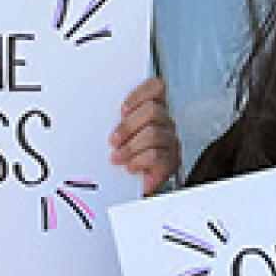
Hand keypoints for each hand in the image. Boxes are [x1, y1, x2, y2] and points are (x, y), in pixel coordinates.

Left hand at [111, 78, 178, 195]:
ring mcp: (170, 143)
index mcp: (155, 111)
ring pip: (153, 134)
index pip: (156, 88)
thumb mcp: (121, 134)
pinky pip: (156, 156)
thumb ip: (120, 120)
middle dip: (128, 125)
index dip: (139, 95)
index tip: (121, 110)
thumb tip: (104, 114)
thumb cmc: (127, 157)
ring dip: (130, 146)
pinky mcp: (171, 162)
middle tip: (113, 139)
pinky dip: (138, 161)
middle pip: (153, 110)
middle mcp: (166, 124)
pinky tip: (130, 166)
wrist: (132, 187)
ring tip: (117, 156)